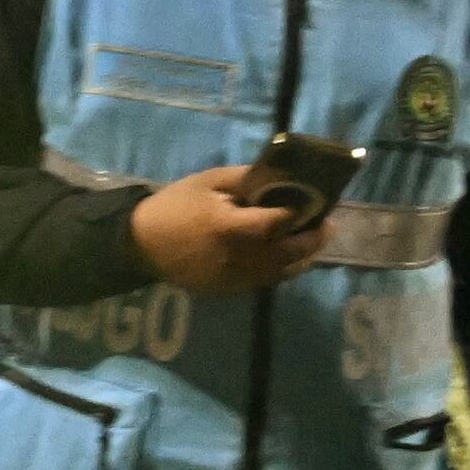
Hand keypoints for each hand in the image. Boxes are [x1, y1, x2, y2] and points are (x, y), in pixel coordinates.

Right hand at [129, 166, 331, 296]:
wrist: (142, 245)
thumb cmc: (175, 206)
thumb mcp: (208, 181)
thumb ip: (246, 179)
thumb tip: (280, 178)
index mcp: (230, 227)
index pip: (278, 222)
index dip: (302, 214)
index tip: (319, 203)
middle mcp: (238, 258)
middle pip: (288, 253)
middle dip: (312, 239)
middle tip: (328, 225)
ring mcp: (234, 279)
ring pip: (281, 272)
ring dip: (303, 258)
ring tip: (315, 242)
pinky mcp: (229, 291)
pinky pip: (265, 282)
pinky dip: (283, 270)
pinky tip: (289, 257)